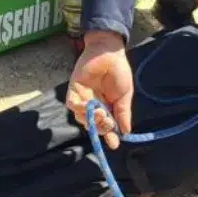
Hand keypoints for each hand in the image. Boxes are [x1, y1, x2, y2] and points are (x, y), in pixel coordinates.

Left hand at [65, 31, 133, 149]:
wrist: (109, 52)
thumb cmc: (119, 71)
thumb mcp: (124, 95)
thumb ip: (123, 113)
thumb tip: (126, 131)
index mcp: (107, 106)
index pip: (106, 125)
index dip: (109, 135)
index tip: (114, 144)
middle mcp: (94, 104)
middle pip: (92, 124)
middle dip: (100, 127)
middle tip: (107, 121)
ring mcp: (83, 97)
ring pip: (81, 117)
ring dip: (90, 119)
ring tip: (100, 113)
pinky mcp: (74, 88)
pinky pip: (72, 104)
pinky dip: (78, 108)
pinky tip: (88, 105)